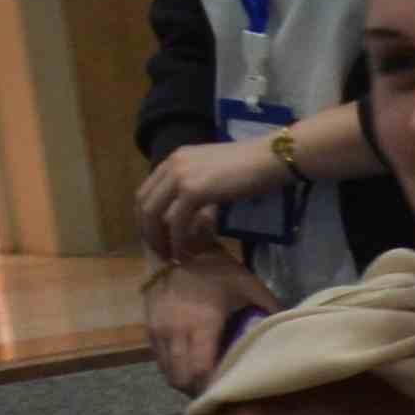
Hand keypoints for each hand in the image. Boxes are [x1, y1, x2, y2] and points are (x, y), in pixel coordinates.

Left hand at [135, 138, 292, 260]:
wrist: (271, 158)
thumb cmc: (253, 165)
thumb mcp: (215, 172)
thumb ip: (198, 184)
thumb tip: (193, 209)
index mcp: (175, 159)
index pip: (147, 190)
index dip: (147, 217)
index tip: (157, 235)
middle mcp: (172, 165)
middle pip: (144, 202)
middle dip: (147, 230)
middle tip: (159, 250)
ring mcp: (180, 177)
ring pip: (154, 214)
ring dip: (158, 238)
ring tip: (170, 256)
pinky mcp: (193, 191)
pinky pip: (176, 221)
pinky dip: (177, 240)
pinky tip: (185, 252)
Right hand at [143, 253, 280, 393]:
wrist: (180, 248)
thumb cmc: (219, 270)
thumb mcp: (251, 287)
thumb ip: (270, 313)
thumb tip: (289, 338)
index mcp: (201, 323)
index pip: (200, 371)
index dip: (212, 389)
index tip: (229, 395)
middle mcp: (174, 330)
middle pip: (181, 378)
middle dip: (199, 391)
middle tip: (219, 394)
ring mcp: (158, 330)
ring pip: (168, 372)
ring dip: (185, 382)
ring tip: (206, 384)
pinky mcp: (149, 328)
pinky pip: (159, 360)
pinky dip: (174, 369)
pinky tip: (191, 367)